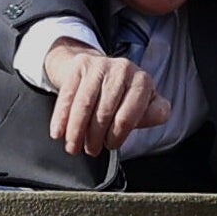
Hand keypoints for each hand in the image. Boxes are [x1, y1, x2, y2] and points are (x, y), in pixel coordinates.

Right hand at [42, 40, 170, 158]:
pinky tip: (57, 133)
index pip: (129, 116)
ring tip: (73, 147)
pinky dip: (61, 117)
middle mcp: (124, 69)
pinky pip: (68, 95)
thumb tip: (159, 115)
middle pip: (105, 111)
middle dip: (95, 137)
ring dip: (76, 130)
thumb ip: (154, 113)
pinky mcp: (80, 65)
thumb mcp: (144, 104)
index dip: (117, 136)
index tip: (109, 145)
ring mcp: (100, 65)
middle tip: (90, 150)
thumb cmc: (123, 96)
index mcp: (143, 82)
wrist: (98, 69)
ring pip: (85, 104)